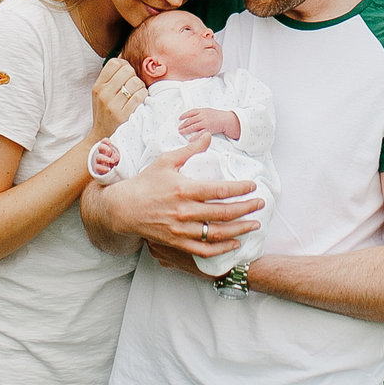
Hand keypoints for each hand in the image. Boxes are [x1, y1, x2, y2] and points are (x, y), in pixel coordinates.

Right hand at [89, 57, 144, 140]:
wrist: (102, 137)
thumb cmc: (105, 112)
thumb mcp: (101, 93)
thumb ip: (110, 77)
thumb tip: (123, 55)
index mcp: (97, 86)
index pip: (114, 62)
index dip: (124, 65)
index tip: (126, 74)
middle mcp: (103, 94)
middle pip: (127, 70)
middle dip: (134, 76)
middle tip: (133, 86)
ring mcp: (112, 105)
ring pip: (135, 82)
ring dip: (140, 87)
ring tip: (137, 94)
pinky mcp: (123, 115)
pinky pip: (140, 95)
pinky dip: (143, 95)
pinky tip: (140, 100)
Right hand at [89, 140, 119, 178]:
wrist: (119, 176)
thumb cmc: (120, 165)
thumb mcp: (121, 159)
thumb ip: (118, 156)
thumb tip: (116, 157)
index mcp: (109, 150)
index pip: (104, 142)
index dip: (105, 141)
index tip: (109, 142)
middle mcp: (104, 154)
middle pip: (100, 147)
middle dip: (105, 148)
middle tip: (110, 151)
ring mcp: (100, 162)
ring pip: (98, 157)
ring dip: (105, 158)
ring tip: (112, 161)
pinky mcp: (99, 170)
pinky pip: (97, 167)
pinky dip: (102, 168)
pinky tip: (108, 169)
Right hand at [92, 136, 261, 261]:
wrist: (122, 209)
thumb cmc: (145, 183)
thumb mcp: (165, 161)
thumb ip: (189, 149)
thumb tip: (207, 135)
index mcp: (183, 189)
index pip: (219, 190)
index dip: (240, 189)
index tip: (253, 187)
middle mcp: (184, 211)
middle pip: (223, 213)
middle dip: (246, 209)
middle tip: (261, 204)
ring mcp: (180, 229)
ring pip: (217, 233)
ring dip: (239, 230)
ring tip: (254, 224)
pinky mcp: (176, 242)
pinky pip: (203, 249)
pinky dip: (222, 248)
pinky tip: (235, 244)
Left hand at [176, 107, 240, 141]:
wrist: (227, 120)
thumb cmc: (218, 116)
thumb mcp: (208, 111)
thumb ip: (200, 113)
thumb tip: (191, 117)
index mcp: (203, 111)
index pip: (191, 112)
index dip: (184, 115)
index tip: (180, 118)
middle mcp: (203, 116)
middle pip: (190, 120)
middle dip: (183, 124)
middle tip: (179, 128)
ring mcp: (206, 122)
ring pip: (193, 126)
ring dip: (185, 130)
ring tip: (181, 132)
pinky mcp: (209, 129)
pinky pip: (200, 134)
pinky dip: (194, 137)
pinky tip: (190, 139)